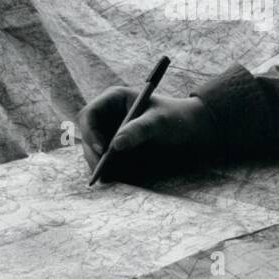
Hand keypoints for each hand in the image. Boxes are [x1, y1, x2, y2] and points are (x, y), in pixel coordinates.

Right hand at [77, 87, 218, 183]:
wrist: (190, 130)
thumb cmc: (175, 118)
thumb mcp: (159, 122)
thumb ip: (139, 130)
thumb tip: (116, 145)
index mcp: (113, 100)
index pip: (90, 115)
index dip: (90, 132)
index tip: (102, 150)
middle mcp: (108, 116)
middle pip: (88, 136)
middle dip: (92, 154)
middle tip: (102, 172)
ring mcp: (111, 133)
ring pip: (94, 152)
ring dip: (99, 165)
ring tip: (109, 178)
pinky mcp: (117, 150)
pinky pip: (105, 162)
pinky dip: (108, 170)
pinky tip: (115, 178)